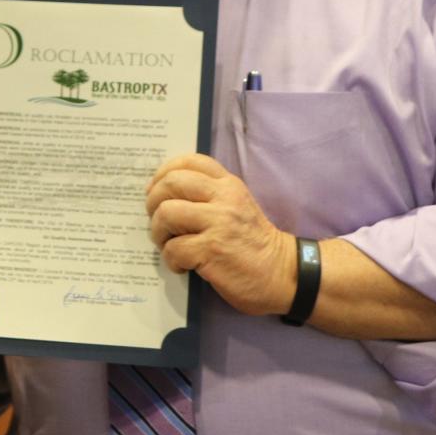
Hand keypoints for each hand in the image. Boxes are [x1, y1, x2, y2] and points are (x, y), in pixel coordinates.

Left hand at [147, 153, 294, 315]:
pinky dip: (171, 260)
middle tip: (157, 220)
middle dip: (153, 202)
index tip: (156, 190)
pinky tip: (182, 266)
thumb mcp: (236, 205)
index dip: (163, 173)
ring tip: (169, 244)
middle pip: (171, 183)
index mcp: (228, 184)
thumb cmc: (253, 242)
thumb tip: (163, 194)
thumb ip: (209, 195)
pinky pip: (174, 248)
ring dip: (158, 232)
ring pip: (166, 213)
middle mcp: (224, 198)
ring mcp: (218, 224)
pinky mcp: (212, 250)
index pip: (189, 161)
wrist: (282, 273)